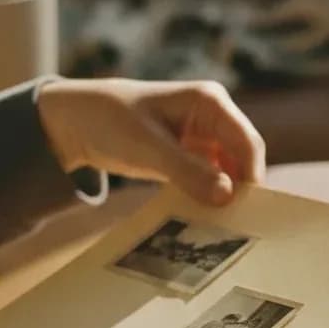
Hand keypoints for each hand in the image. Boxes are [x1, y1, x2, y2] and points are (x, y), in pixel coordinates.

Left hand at [38, 78, 265, 205]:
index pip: (247, 142)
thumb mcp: (148, 147)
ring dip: (225, 196)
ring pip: (230, 172)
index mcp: (210, 102)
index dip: (251, 177)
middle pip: (243, 159)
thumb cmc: (110, 120)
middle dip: (241, 189)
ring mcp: (203, 137)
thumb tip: (227, 196)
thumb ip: (188, 171)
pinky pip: (211, 180)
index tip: (247, 212)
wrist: (77, 122)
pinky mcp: (191, 155)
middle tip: (237, 226)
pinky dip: (209, 197)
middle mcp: (213, 117)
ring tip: (219, 224)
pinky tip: (201, 216)